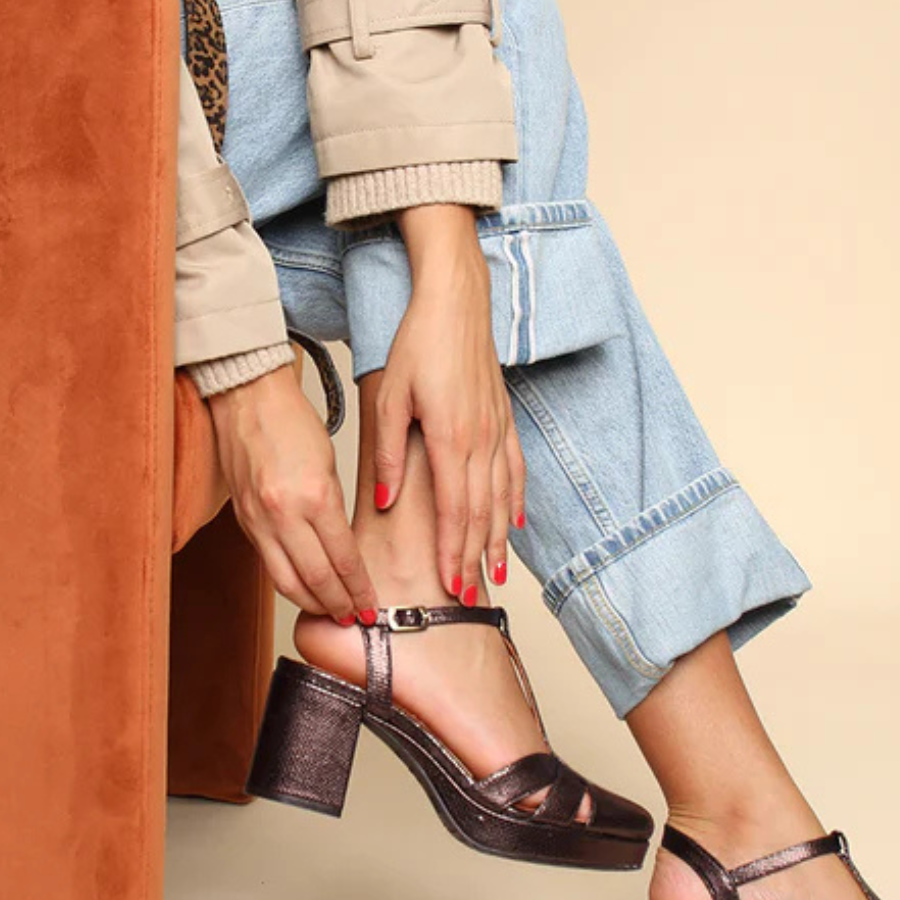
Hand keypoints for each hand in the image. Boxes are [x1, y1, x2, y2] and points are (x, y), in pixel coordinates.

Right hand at [208, 360, 377, 620]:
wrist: (245, 399)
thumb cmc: (290, 422)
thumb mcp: (328, 464)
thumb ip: (334, 509)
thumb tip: (343, 549)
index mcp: (314, 496)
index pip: (343, 560)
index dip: (358, 590)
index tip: (370, 608)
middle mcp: (283, 514)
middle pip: (315, 580)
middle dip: (338, 605)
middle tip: (355, 618)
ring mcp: (259, 521)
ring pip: (286, 582)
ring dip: (311, 603)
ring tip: (330, 611)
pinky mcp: (244, 521)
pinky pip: (268, 564)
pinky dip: (288, 582)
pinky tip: (304, 587)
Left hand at [375, 204, 525, 600]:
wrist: (457, 302)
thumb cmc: (419, 343)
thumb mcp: (390, 398)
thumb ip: (387, 455)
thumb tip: (384, 503)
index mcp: (451, 440)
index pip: (453, 512)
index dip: (452, 552)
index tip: (450, 586)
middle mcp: (480, 442)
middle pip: (480, 514)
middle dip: (474, 559)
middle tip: (467, 596)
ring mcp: (497, 432)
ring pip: (500, 499)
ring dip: (497, 540)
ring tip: (493, 574)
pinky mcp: (504, 420)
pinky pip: (514, 471)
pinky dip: (515, 502)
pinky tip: (514, 524)